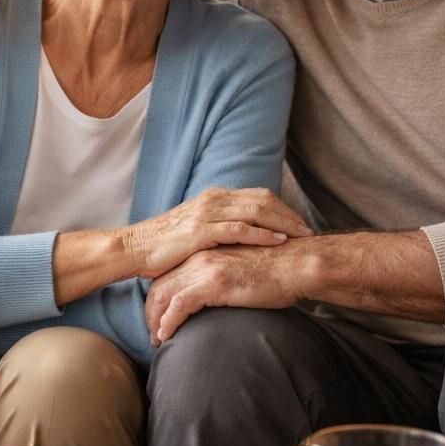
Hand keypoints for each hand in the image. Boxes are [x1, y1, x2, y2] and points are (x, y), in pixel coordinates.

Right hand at [124, 187, 310, 279]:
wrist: (135, 249)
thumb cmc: (164, 245)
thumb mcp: (195, 231)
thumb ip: (217, 228)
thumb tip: (239, 239)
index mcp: (214, 197)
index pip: (257, 196)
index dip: (282, 208)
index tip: (298, 223)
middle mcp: (214, 199)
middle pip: (263, 200)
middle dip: (289, 214)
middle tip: (309, 230)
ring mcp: (208, 213)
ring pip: (257, 212)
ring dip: (283, 223)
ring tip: (301, 236)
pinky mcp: (202, 231)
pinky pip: (240, 229)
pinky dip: (263, 234)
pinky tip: (279, 241)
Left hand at [145, 246, 305, 345]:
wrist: (298, 264)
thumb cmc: (278, 270)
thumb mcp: (242, 269)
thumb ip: (224, 278)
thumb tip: (218, 298)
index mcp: (205, 253)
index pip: (168, 275)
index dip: (158, 298)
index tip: (158, 318)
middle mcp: (200, 257)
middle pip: (159, 285)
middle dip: (151, 311)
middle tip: (153, 334)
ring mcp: (205, 269)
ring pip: (164, 294)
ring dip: (156, 320)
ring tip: (157, 340)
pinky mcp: (214, 283)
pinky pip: (179, 305)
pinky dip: (168, 322)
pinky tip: (166, 336)